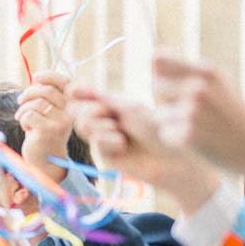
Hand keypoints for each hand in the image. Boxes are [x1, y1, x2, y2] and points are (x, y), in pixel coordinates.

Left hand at [16, 71, 73, 180]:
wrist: (46, 161)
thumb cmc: (45, 133)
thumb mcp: (50, 113)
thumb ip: (48, 97)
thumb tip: (37, 78)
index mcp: (72, 106)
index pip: (65, 83)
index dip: (50, 76)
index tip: (36, 77)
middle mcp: (70, 114)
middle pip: (46, 91)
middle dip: (29, 93)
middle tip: (20, 101)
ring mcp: (60, 123)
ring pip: (36, 103)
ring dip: (24, 109)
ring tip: (23, 118)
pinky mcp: (48, 131)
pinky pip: (29, 115)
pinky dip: (23, 120)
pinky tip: (27, 129)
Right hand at [70, 87, 221, 208]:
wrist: (171, 157)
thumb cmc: (156, 129)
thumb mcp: (128, 108)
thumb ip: (101, 98)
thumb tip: (72, 88)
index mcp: (111, 105)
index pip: (84, 94)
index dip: (78, 92)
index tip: (77, 91)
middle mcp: (105, 120)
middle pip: (77, 110)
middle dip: (90, 110)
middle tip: (109, 115)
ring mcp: (104, 138)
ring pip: (83, 125)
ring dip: (98, 124)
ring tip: (117, 130)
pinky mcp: (106, 156)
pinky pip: (95, 142)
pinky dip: (107, 140)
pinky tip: (122, 144)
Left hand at [152, 54, 244, 192]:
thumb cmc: (232, 114)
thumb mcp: (217, 84)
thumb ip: (187, 70)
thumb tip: (153, 56)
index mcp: (206, 70)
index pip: (158, 59)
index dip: (162, 72)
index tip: (173, 83)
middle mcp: (198, 87)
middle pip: (156, 86)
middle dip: (167, 98)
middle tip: (192, 111)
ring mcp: (192, 112)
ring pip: (159, 113)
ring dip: (172, 121)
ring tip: (199, 126)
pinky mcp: (187, 135)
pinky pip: (165, 133)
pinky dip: (176, 138)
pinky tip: (198, 140)